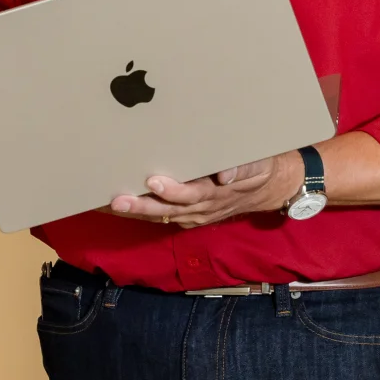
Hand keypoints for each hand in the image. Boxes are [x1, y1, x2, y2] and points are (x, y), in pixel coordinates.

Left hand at [108, 152, 303, 228]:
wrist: (272, 188)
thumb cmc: (261, 168)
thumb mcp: (259, 163)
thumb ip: (243, 166)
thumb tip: (224, 174)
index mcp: (218, 193)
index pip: (191, 194)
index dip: (172, 190)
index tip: (153, 181)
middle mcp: (202, 208)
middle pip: (168, 210)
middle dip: (142, 206)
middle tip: (117, 200)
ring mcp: (194, 214)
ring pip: (161, 216)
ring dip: (135, 212)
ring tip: (108, 205)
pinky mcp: (188, 214)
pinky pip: (162, 217)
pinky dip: (141, 213)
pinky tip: (119, 207)